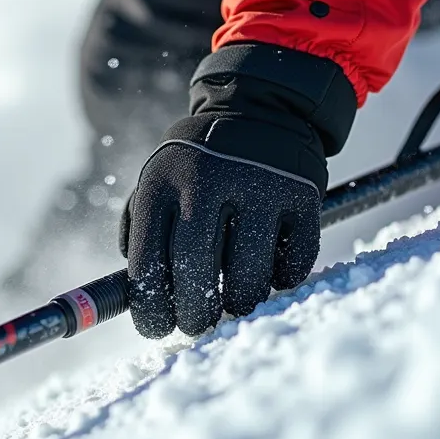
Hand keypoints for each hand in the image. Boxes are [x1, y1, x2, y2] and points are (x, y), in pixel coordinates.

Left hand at [119, 42, 357, 337]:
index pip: (148, 263)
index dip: (151, 308)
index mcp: (163, 184)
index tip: (157, 328)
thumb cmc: (198, 167)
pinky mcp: (302, 195)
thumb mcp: (159, 184)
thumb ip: (141, 235)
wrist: (259, 109)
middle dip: (194, 315)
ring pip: (249, 277)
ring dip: (240, 302)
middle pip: (196, 272)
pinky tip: (270, 268)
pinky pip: (294, 263)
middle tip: (198, 324)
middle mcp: (208, 182)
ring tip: (234, 299)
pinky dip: (282, 278)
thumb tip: (136, 301)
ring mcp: (260, 186)